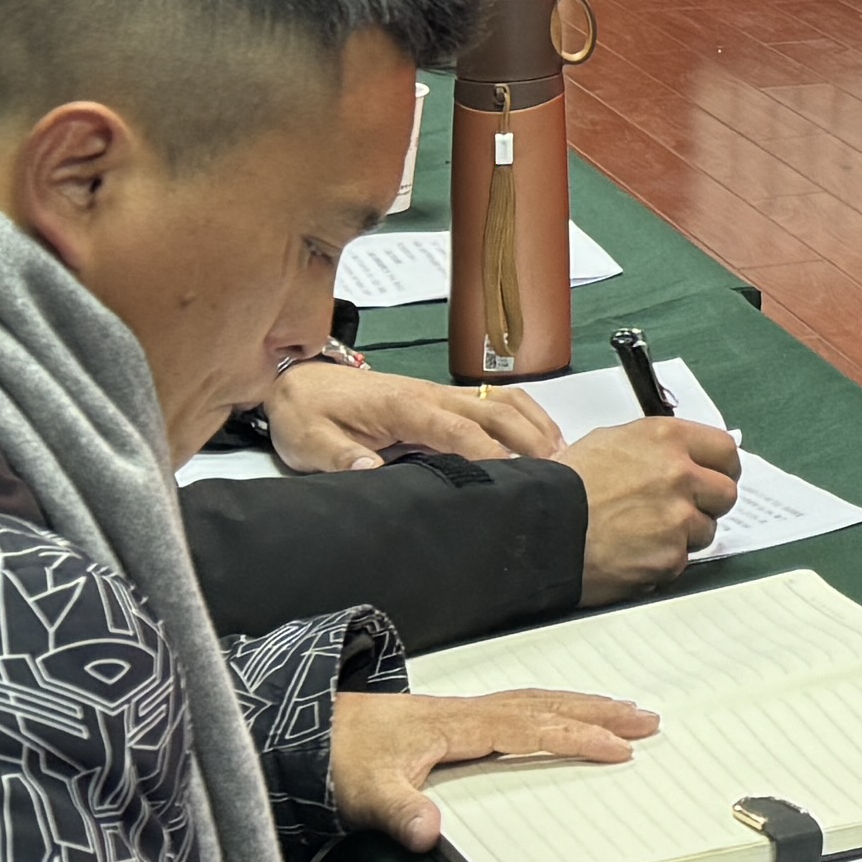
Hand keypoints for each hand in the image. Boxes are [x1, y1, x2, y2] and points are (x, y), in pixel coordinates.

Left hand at [266, 358, 555, 470]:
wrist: (300, 382)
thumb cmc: (308, 412)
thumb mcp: (309, 440)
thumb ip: (338, 457)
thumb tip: (371, 472)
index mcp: (402, 405)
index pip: (456, 430)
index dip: (487, 454)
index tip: (511, 479)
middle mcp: (430, 395)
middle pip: (494, 410)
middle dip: (528, 439)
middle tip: (555, 471)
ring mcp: (440, 393)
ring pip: (503, 401)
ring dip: (535, 424)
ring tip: (561, 456)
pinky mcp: (443, 399)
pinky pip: (496, 399)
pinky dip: (527, 415)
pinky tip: (543, 436)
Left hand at [330, 687, 656, 853]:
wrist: (301, 730)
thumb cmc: (338, 761)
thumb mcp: (366, 795)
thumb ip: (401, 813)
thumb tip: (431, 833)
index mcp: (457, 726)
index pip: (530, 729)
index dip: (575, 737)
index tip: (619, 748)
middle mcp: (466, 712)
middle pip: (546, 704)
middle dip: (599, 711)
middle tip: (649, 719)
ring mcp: (461, 712)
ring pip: (535, 700)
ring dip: (583, 704)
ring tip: (625, 711)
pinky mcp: (453, 719)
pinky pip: (520, 706)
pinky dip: (555, 707)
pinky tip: (562, 717)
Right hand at [568, 414, 744, 602]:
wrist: (538, 528)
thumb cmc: (565, 485)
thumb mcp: (610, 442)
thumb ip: (657, 448)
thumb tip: (686, 457)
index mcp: (667, 439)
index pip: (726, 449)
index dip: (721, 467)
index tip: (715, 477)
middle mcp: (679, 474)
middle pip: (726, 492)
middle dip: (707, 504)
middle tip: (680, 511)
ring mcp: (677, 518)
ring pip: (706, 530)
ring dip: (683, 535)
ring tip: (643, 533)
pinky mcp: (670, 557)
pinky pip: (681, 560)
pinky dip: (661, 561)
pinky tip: (633, 553)